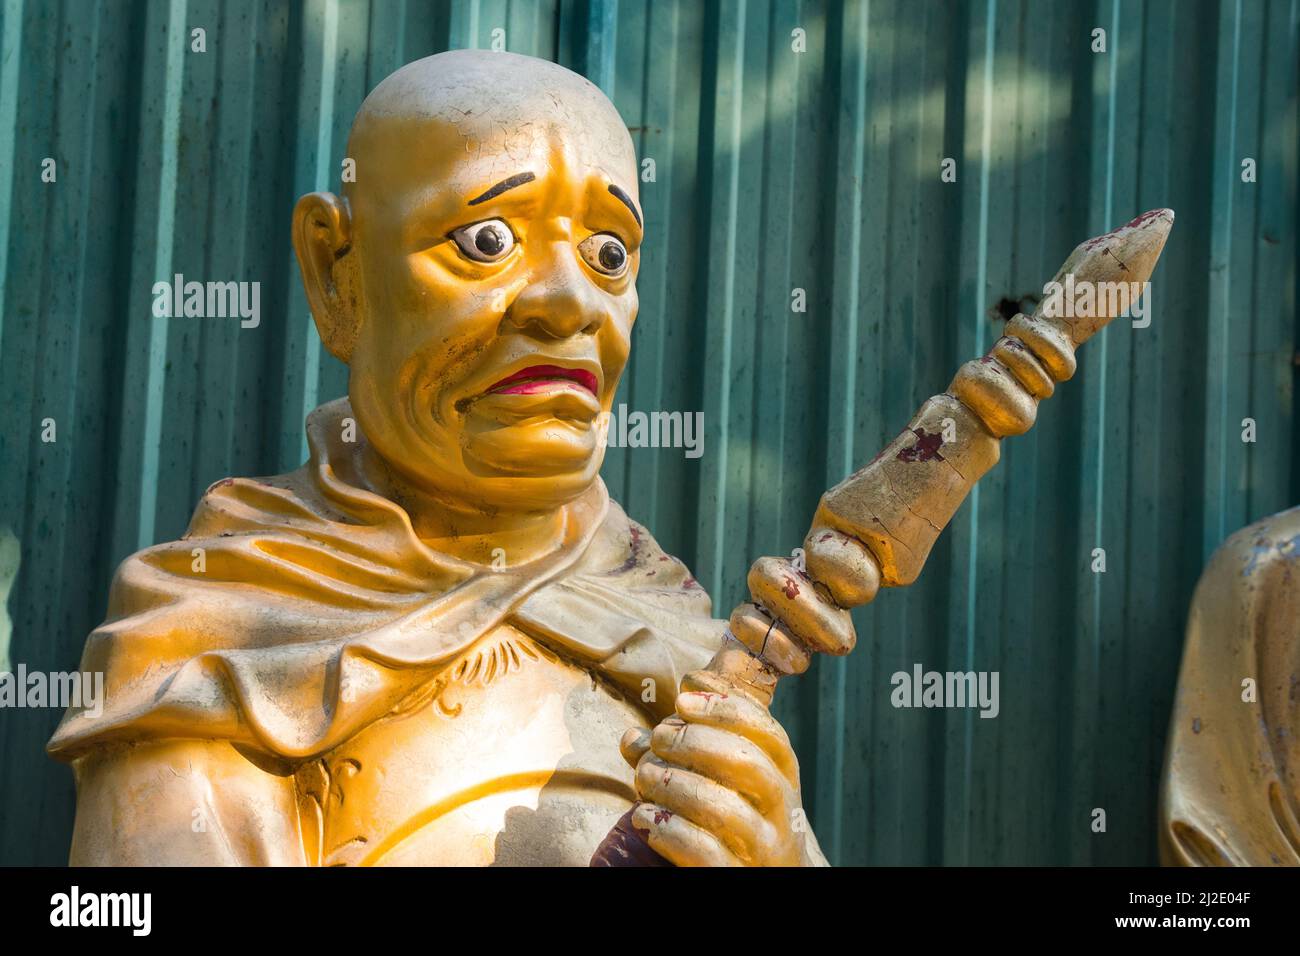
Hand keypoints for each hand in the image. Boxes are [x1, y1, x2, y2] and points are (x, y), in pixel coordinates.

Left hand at [620, 687, 814, 865]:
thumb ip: (681, 753)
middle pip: (749, 764)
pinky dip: (668, 830)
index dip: (725, 709)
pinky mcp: (737, 875)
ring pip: (724, 809)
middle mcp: (782, 810)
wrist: (757, 876)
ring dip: (674, 785)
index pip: (767, 732)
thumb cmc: (731, 819)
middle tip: (659, 738)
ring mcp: (764, 847)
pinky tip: (645, 817)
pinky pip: (705, 851)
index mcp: (782, 774)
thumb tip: (633, 736)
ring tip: (643, 777)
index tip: (682, 699)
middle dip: (696, 742)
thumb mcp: (721, 778)